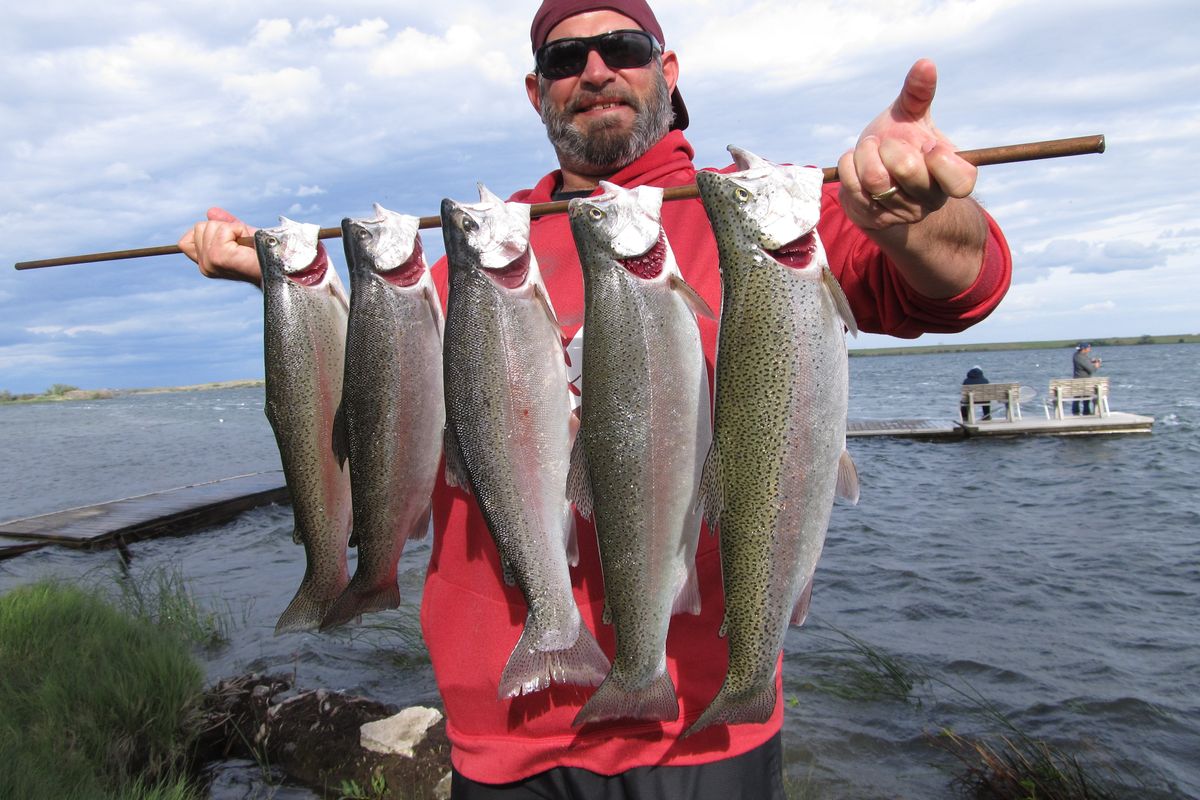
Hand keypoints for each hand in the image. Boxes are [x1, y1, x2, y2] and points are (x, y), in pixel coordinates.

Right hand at [177, 207, 262, 285]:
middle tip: (242, 244)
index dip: (206, 231)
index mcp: (205, 264)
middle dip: (223, 228)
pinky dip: (237, 230)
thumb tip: (211, 211)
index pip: (185, 241)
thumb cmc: (264, 254)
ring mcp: (210, 263)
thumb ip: (225, 225)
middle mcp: (205, 266)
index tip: (229, 239)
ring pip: (209, 226)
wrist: (280, 267)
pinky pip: (222, 229)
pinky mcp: (219, 257)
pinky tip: (247, 244)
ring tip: (246, 245)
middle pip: (199, 228)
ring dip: (232, 230)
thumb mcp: (240, 235)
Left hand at [836, 58, 976, 231]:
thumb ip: (919, 92)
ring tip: (870, 149)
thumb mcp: (912, 115)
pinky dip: (849, 166)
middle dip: (889, 145)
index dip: (940, 161)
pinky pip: (852, 187)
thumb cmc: (899, 139)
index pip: (960, 181)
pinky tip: (856, 164)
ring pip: (875, 179)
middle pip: (907, 170)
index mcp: (952, 176)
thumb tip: (925, 63)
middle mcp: (930, 199)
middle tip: (886, 142)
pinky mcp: (873, 219)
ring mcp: (901, 213)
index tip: (927, 145)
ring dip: (865, 153)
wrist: (873, 170)